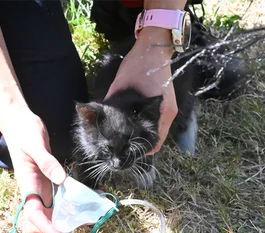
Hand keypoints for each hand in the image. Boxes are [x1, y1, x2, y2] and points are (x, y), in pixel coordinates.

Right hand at [0, 106, 78, 232]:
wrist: (20, 123)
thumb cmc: (25, 132)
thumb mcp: (36, 144)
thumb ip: (47, 162)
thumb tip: (61, 180)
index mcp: (27, 185)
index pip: (33, 215)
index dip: (47, 229)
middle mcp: (33, 192)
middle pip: (39, 223)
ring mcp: (40, 190)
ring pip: (49, 217)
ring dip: (63, 226)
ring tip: (84, 227)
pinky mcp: (48, 185)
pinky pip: (58, 202)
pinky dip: (70, 209)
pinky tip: (87, 207)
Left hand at [105, 27, 177, 154]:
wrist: (153, 47)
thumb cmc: (141, 64)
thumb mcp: (122, 84)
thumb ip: (113, 102)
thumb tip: (98, 118)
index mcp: (163, 113)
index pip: (154, 142)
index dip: (140, 151)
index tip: (123, 153)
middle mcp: (166, 115)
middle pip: (154, 140)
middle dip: (138, 145)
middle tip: (119, 149)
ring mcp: (165, 110)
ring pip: (153, 132)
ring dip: (140, 137)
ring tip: (121, 141)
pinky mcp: (162, 105)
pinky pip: (153, 123)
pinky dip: (142, 127)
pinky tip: (127, 127)